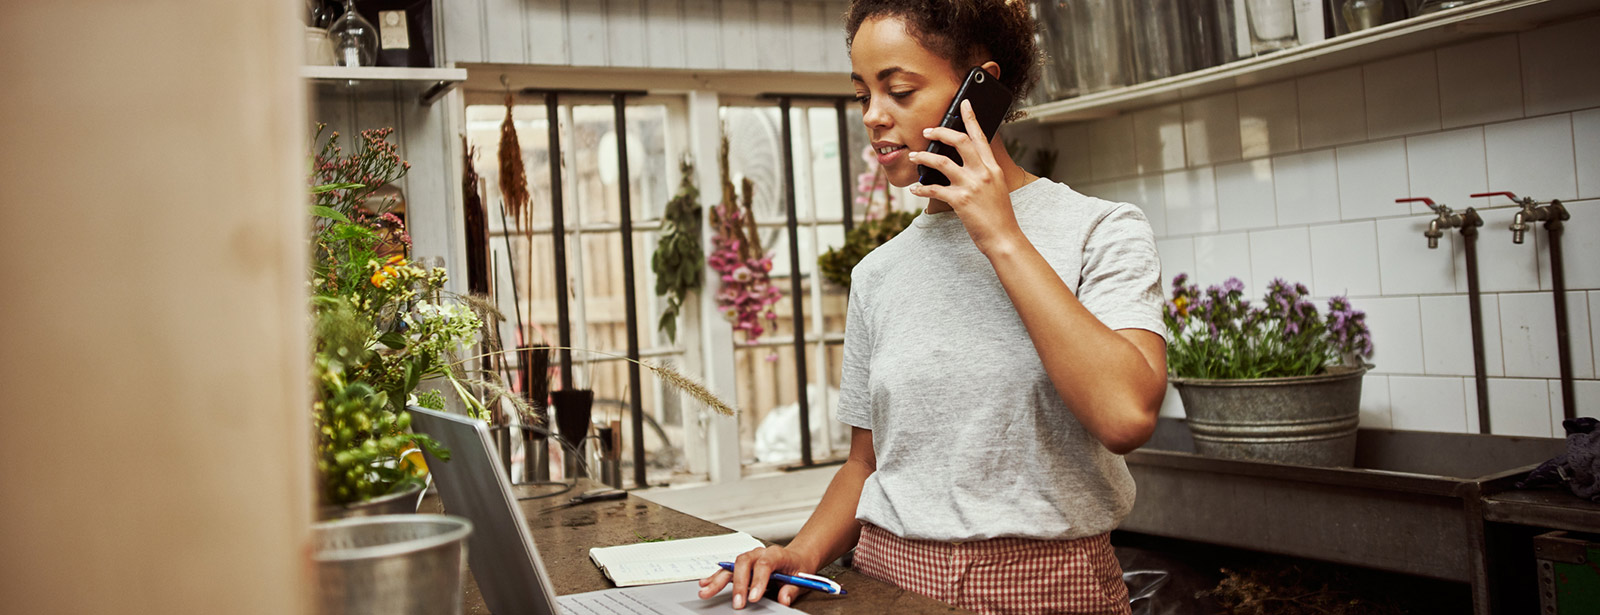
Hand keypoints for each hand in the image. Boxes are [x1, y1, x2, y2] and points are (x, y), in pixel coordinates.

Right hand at [697, 545, 812, 608]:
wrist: (796, 558)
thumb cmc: (797, 567)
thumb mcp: (801, 578)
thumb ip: (791, 589)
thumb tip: (784, 599)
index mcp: (776, 554)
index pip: (765, 564)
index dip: (758, 581)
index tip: (754, 598)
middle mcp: (760, 553)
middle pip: (744, 563)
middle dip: (739, 584)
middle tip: (738, 603)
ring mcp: (749, 558)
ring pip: (731, 566)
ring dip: (718, 580)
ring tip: (707, 592)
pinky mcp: (742, 565)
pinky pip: (727, 570)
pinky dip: (715, 577)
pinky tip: (705, 583)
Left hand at [908, 99, 1023, 255]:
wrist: (1004, 238)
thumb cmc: (999, 216)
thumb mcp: (997, 188)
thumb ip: (983, 173)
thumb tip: (964, 164)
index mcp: (993, 168)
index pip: (980, 136)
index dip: (970, 118)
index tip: (964, 103)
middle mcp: (983, 173)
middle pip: (960, 142)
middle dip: (941, 132)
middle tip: (927, 130)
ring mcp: (972, 186)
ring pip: (942, 162)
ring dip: (924, 157)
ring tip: (914, 156)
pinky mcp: (961, 201)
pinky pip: (934, 189)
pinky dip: (922, 188)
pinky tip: (915, 188)